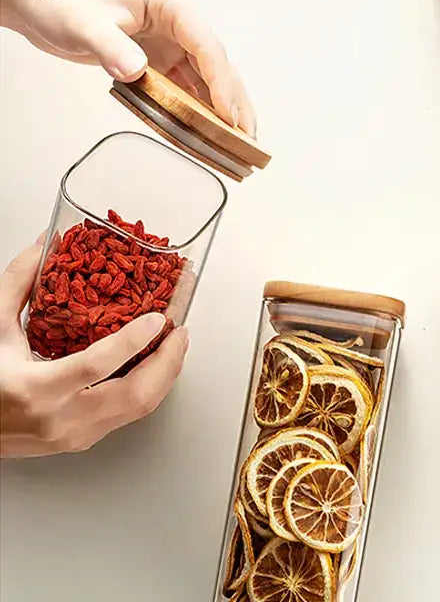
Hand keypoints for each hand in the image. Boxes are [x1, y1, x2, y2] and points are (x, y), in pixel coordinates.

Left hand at [0, 0, 255, 135]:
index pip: (208, 49)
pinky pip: (185, 90)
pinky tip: (207, 134)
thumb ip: (112, 46)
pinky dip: (198, 112)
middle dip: (236, 104)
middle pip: (218, 68)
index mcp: (173, 6)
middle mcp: (179, 26)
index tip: (231, 118)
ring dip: (222, 113)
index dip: (222, 86)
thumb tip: (136, 71)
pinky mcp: (159, 61)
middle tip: (249, 140)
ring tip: (239, 144)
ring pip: (207, 83)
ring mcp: (171, 44)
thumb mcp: (84, 22)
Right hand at [0, 238, 189, 457]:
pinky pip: (130, 414)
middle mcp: (61, 418)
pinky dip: (152, 385)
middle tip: (179, 332)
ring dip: (167, 373)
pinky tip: (157, 365)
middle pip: (134, 394)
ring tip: (176, 344)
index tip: (156, 318)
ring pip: (140, 408)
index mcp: (37, 390)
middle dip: (168, 360)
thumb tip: (46, 242)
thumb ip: (18, 282)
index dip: (133, 340)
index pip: (97, 366)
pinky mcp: (84, 440)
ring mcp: (76, 434)